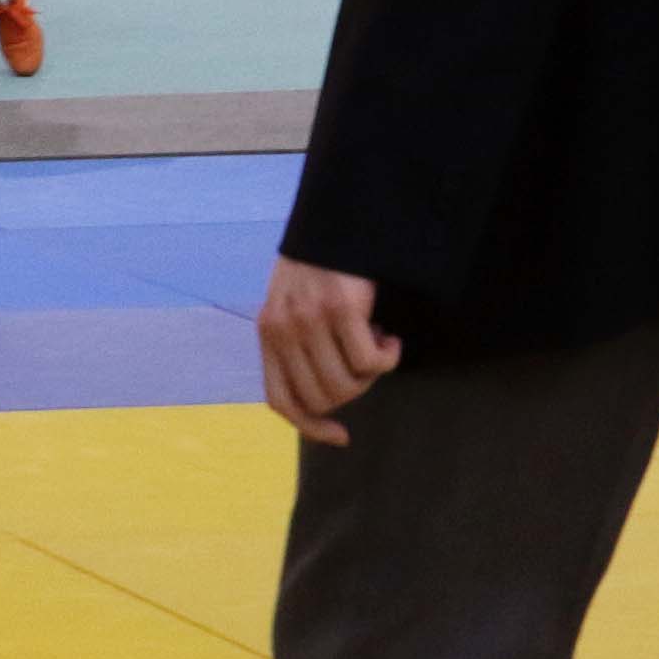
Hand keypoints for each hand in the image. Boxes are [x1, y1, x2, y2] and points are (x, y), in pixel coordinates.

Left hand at [257, 256, 400, 446]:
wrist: (337, 221)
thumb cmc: (322, 269)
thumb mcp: (295, 308)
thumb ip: (298, 348)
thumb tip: (326, 404)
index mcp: (268, 334)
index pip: (282, 401)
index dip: (311, 428)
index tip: (341, 436)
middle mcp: (283, 330)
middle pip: (322, 398)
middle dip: (353, 390)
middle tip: (366, 359)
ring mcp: (310, 320)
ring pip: (348, 384)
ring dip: (372, 373)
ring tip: (377, 342)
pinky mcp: (341, 309)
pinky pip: (370, 362)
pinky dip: (389, 357)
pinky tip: (390, 336)